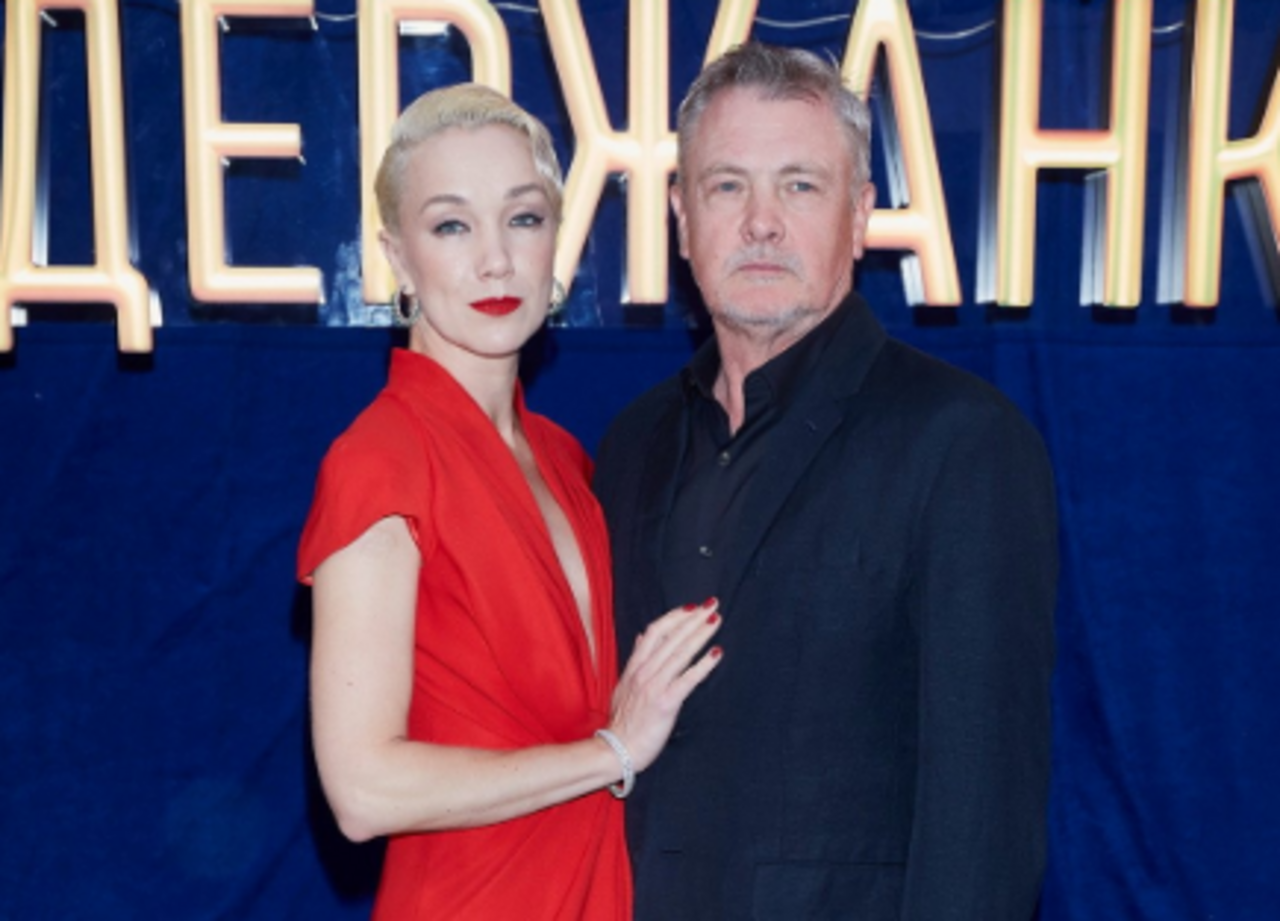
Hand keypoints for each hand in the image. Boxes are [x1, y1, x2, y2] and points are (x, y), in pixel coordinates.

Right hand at [606, 598, 723, 773]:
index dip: (675, 616)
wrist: (617, 750)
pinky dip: (703, 665)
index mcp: (635, 666)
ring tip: (716, 620)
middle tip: (712, 604)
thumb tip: (641, 636)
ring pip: (680, 652)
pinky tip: (716, 654)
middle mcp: (644, 672)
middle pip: (672, 637)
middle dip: (693, 618)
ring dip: (700, 634)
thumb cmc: (623, 721)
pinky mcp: (665, 703)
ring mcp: (654, 686)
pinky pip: (687, 679)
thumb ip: (635, 660)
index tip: (692, 606)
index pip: (655, 631)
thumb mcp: (624, 685)